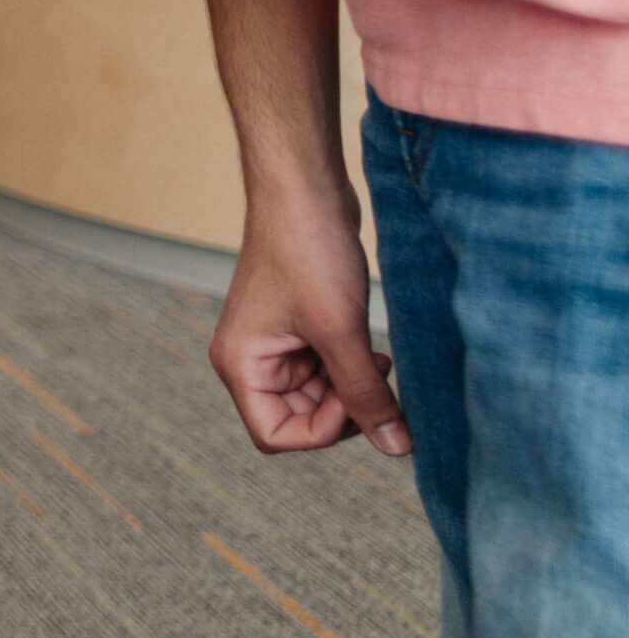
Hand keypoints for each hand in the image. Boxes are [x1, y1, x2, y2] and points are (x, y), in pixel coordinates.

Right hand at [212, 192, 409, 456]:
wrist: (305, 189)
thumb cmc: (307, 251)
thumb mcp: (340, 331)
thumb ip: (365, 394)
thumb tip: (396, 448)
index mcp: (241, 364)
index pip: (276, 434)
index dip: (323, 431)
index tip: (358, 398)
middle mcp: (251, 359)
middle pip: (299, 418)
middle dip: (343, 406)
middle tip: (373, 373)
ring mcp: (275, 343)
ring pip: (318, 395)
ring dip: (352, 385)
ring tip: (376, 355)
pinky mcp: (299, 327)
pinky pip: (326, 369)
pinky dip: (352, 367)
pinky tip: (372, 345)